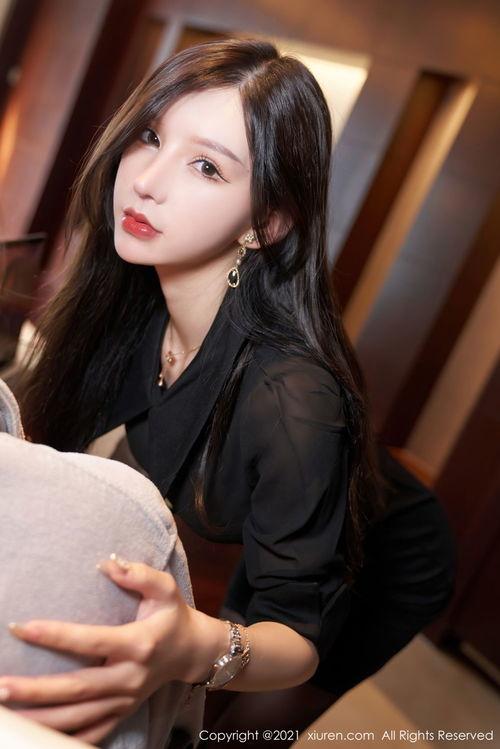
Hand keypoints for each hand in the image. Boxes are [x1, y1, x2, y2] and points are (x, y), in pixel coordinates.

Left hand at [0, 555, 226, 744]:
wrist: (192, 652)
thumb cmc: (172, 615)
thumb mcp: (165, 588)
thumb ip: (139, 574)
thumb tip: (107, 562)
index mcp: (138, 644)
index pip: (90, 641)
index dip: (55, 636)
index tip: (21, 627)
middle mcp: (129, 677)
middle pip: (76, 688)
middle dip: (35, 690)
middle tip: (0, 686)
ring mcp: (125, 701)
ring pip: (77, 718)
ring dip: (39, 717)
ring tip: (6, 710)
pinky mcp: (121, 714)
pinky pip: (89, 735)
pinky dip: (60, 739)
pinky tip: (33, 736)